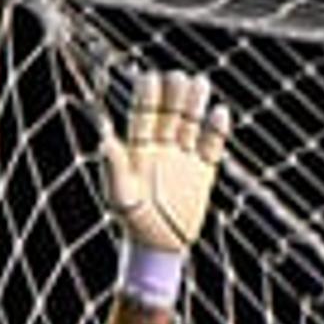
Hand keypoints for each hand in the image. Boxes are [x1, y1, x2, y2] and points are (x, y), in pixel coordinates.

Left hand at [100, 69, 233, 252]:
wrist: (161, 247)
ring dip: (195, 104)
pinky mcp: (204, 171)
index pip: (143, 117)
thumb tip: (104, 141)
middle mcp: (162, 149)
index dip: (147, 98)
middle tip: (178, 76)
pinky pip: (212, 145)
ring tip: (199, 83)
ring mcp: (184, 158)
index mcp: (139, 151)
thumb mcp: (122, 197)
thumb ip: (115, 169)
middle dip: (174, 95)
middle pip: (169, 114)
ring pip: (191, 123)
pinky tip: (219, 113)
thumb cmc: (134, 223)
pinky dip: (216, 130)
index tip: (149, 78)